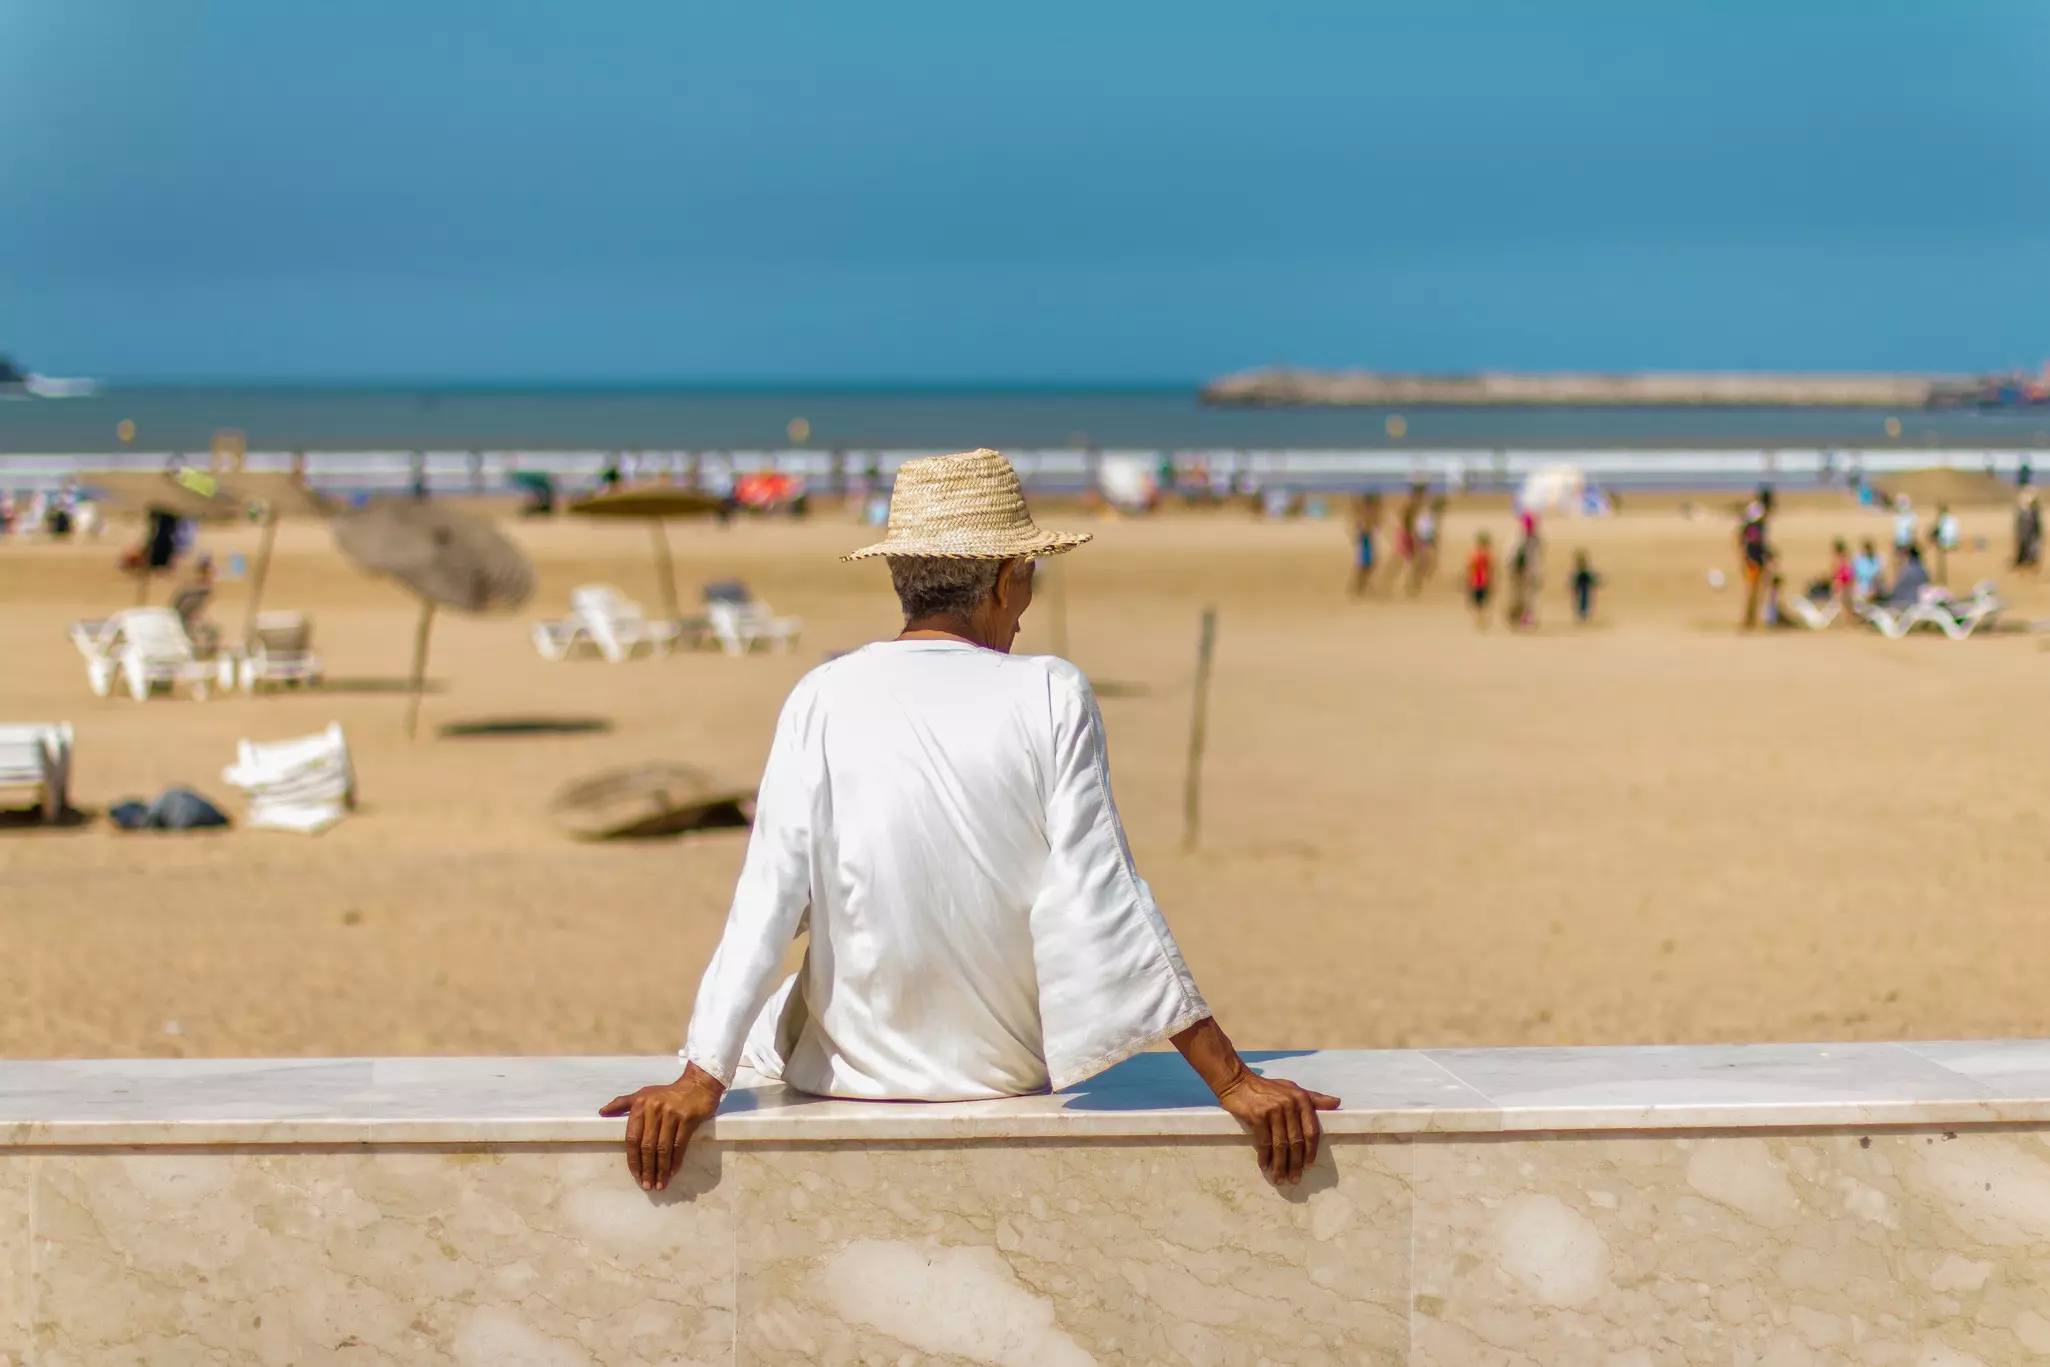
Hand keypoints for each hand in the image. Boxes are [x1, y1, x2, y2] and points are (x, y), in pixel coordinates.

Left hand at [599, 1065, 724, 1191]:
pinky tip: (672, 1171)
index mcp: (640, 1104)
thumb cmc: (668, 1093)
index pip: (632, 1137)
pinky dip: (675, 1161)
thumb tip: (602, 1112)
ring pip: (663, 1148)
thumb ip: (622, 1103)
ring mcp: (672, 1114)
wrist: (698, 1085)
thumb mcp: (643, 1094)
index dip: (633, 1159)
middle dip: (646, 1168)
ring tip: (660, 1184)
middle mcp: (654, 1109)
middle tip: (647, 1184)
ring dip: (661, 1169)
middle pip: (647, 1146)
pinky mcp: (688, 1119)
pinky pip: (679, 1145)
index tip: (635, 1174)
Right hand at [1214, 1068, 1340, 1185]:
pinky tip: (1265, 1166)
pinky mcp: (1257, 1116)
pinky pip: (1263, 1142)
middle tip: (1294, 1179)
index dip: (1311, 1151)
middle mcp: (1289, 1105)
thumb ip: (1314, 1098)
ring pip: (1280, 1144)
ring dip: (1280, 1165)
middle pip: (1296, 1141)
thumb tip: (1337, 1103)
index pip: (1311, 1130)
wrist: (1238, 1082)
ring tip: (1280, 1179)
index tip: (1309, 1166)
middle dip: (1295, 1163)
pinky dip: (1264, 1157)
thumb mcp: (1293, 1089)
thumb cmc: (1268, 1088)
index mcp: (1301, 1099)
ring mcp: (1273, 1110)